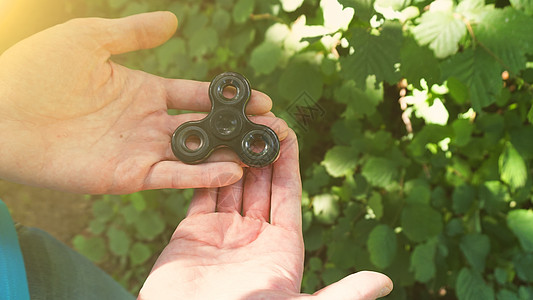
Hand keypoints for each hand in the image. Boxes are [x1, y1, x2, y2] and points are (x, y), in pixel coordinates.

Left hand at [0, 12, 286, 192]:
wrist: (0, 111)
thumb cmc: (38, 70)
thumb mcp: (91, 39)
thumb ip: (135, 33)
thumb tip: (174, 21)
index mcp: (144, 90)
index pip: (196, 95)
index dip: (228, 98)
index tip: (260, 100)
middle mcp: (148, 122)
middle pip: (205, 126)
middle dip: (239, 129)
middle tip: (273, 128)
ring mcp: (141, 150)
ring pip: (196, 154)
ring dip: (229, 154)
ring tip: (262, 152)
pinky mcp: (128, 176)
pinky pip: (173, 176)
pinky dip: (202, 177)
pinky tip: (231, 171)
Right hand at [139, 131, 392, 299]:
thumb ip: (340, 293)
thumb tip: (385, 280)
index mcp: (282, 247)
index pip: (288, 194)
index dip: (289, 163)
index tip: (289, 132)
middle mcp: (254, 236)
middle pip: (261, 183)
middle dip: (262, 151)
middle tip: (261, 118)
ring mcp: (223, 233)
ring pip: (231, 183)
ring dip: (233, 155)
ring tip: (234, 124)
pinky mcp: (192, 233)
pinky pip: (201, 193)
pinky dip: (204, 170)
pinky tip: (208, 147)